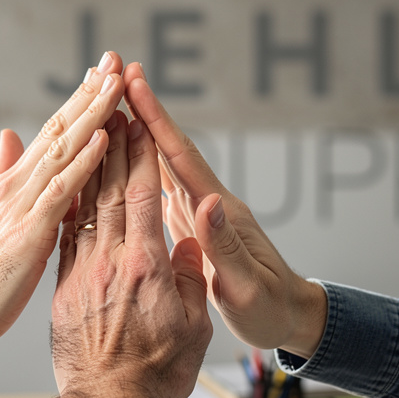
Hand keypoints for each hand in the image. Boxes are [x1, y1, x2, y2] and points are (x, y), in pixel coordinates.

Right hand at [0, 52, 125, 346]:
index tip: (100, 76)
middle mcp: (18, 187)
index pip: (52, 135)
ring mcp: (23, 206)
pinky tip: (103, 139)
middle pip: (60, 131)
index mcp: (13, 185)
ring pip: (64, 151)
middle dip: (89, 95)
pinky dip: (84, 164)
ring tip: (116, 85)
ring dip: (92, 116)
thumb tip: (9, 137)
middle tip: (114, 62)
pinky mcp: (31, 231)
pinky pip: (63, 191)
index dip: (77, 104)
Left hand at [28, 112, 211, 397]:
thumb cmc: (155, 373)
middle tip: (110, 107)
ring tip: (89, 132)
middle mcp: (110, 261)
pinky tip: (68, 184)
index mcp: (146, 266)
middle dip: (111, 145)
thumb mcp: (194, 328)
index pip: (142, 194)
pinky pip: (66, 236)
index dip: (140, 153)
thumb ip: (191, 279)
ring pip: (84, 207)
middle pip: (109, 189)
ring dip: (87, 166)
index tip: (139, 120)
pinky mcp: (64, 289)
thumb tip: (188, 245)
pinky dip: (68, 205)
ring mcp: (82, 273)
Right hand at [123, 62, 326, 357]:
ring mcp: (200, 215)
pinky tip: (121, 165)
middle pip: (169, 152)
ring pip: (162, 169)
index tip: (135, 85)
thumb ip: (225, 247)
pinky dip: (140, 173)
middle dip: (143, 115)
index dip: (157, 122)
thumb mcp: (246, 285)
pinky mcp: (193, 229)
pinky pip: (160, 194)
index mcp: (219, 214)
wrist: (288, 320)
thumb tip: (208, 203)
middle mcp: (208, 206)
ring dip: (138, 138)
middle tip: (116, 77)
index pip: (182, 159)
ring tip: (110, 110)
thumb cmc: (269, 309)